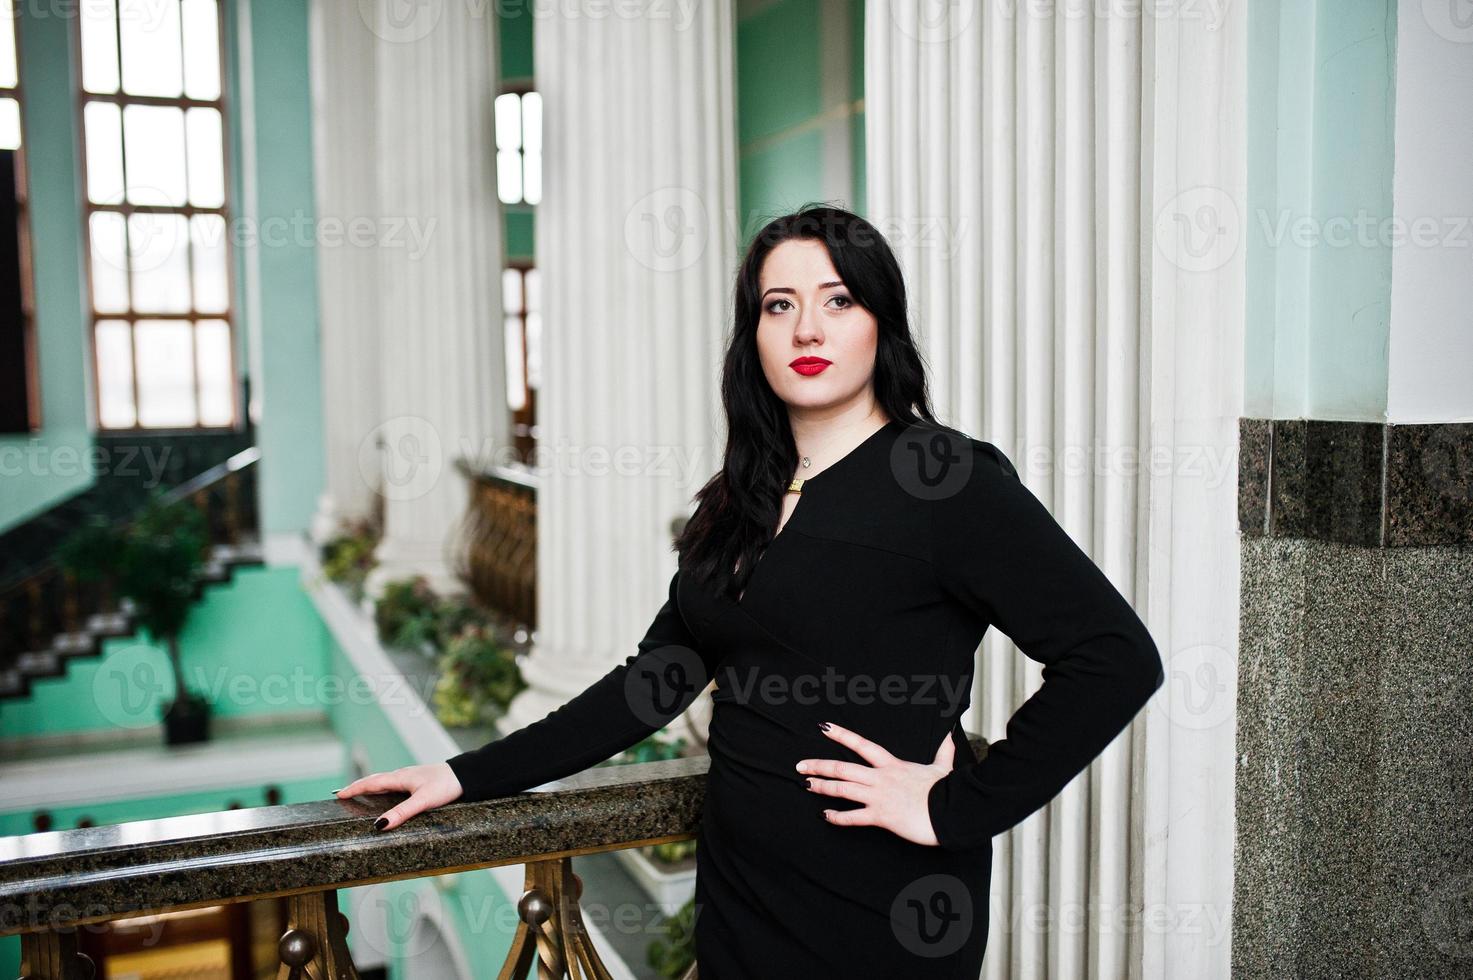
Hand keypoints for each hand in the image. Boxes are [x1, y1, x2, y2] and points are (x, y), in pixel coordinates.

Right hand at [333, 762, 463, 830]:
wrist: (465, 776)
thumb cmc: (445, 785)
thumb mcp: (422, 801)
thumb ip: (401, 813)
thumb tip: (379, 825)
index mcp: (399, 778)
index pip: (371, 783)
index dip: (354, 789)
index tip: (338, 794)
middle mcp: (402, 776)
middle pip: (375, 781)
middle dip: (358, 787)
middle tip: (343, 794)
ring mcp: (410, 778)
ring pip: (384, 782)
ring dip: (370, 786)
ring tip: (359, 794)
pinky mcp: (418, 782)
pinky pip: (394, 784)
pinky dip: (383, 788)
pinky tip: (387, 794)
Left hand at [797, 721, 953, 846]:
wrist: (951, 811)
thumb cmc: (945, 791)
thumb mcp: (942, 768)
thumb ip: (943, 751)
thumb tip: (951, 736)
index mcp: (892, 765)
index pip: (862, 745)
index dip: (841, 735)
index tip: (824, 727)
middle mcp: (881, 778)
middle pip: (843, 767)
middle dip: (819, 766)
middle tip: (800, 766)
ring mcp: (879, 796)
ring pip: (843, 789)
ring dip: (822, 787)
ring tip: (806, 785)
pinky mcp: (881, 816)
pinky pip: (853, 816)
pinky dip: (837, 817)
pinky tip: (826, 816)